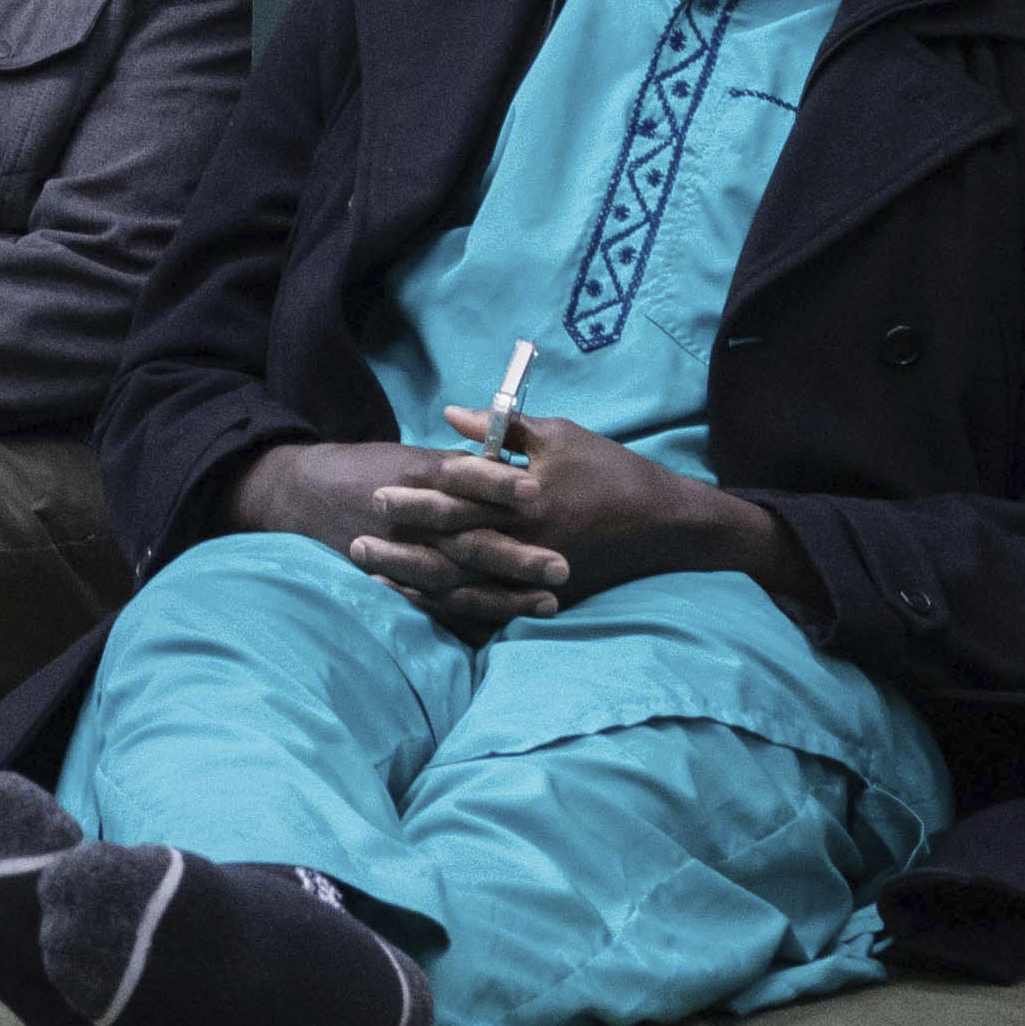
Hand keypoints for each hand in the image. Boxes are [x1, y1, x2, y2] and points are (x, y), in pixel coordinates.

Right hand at [225, 430, 546, 626]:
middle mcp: (409, 518)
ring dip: (504, 594)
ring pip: (457, 580)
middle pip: (467, 539)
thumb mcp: (409, 456)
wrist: (299, 495)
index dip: (499, 486)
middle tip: (562, 566)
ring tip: (548, 603)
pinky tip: (506, 625)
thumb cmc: (365, 470)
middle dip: (515, 555)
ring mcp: (399, 554)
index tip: (539, 492)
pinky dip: (468, 616)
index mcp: (414, 477)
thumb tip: (511, 466)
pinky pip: (434, 604)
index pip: (461, 479)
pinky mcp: (392, 581)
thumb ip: (458, 467)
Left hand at [344, 411, 763, 631]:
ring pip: (464, 588)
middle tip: (357, 542)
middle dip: (403, 548)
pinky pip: (488, 610)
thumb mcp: (561, 436)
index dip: (418, 500)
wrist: (667, 527)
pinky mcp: (544, 600)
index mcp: (528, 503)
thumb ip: (505, 429)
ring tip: (373, 578)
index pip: (461, 502)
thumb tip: (451, 415)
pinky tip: (422, 603)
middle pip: (452, 550)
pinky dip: (451, 607)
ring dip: (416, 583)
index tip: (379, 494)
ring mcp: (536, 579)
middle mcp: (527, 545)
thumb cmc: (612, 471)